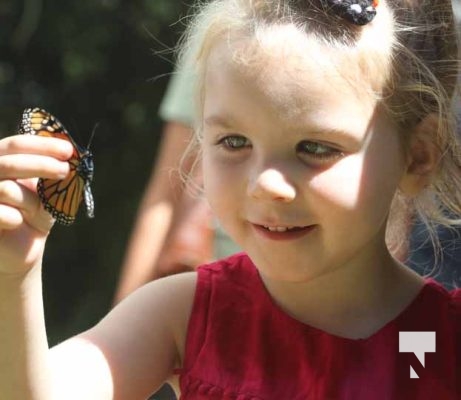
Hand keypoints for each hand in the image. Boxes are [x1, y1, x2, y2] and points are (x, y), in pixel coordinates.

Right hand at [0, 134, 72, 274]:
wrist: (23, 246)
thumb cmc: (35, 212)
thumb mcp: (47, 190)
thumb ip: (52, 170)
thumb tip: (70, 152)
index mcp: (0, 161)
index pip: (15, 145)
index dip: (42, 145)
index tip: (68, 150)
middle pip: (8, 162)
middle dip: (41, 165)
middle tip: (66, 170)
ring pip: (5, 189)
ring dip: (30, 201)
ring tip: (35, 211)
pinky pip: (0, 213)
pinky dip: (16, 218)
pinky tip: (19, 223)